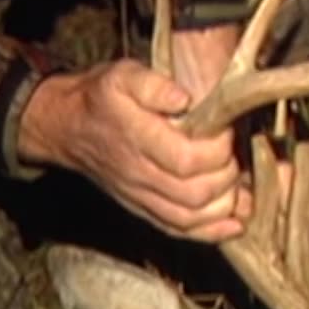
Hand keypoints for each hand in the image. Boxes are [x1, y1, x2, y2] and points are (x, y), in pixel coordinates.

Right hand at [17, 58, 247, 241]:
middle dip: (227, 178)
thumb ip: (153, 84)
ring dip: (224, 208)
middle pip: (194, 194)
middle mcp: (139, 174)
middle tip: (235, 157)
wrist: (67, 127)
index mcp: (138, 139)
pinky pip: (178, 230)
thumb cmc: (100, 99)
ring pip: (189, 218)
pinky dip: (210, 233)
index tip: (226, 131)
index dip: (218, 150)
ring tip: (241, 189)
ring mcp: (141, 196)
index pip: (187, 160)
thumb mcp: (122, 75)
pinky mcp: (144, 209)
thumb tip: (184, 98)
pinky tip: (234, 225)